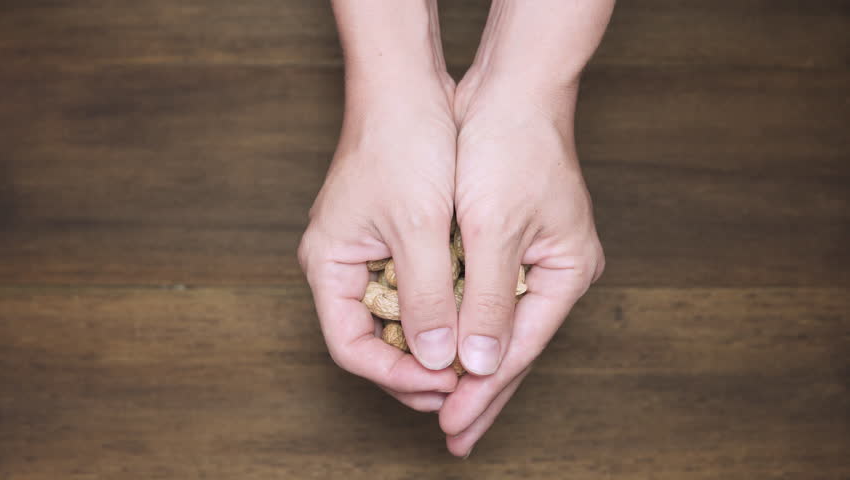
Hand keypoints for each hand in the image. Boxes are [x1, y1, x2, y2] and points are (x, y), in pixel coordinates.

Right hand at [298, 72, 462, 410]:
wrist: (409, 86)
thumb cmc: (403, 142)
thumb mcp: (418, 225)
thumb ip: (428, 297)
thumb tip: (439, 361)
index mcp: (328, 266)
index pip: (352, 348)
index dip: (398, 374)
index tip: (446, 382)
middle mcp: (342, 267)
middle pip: (373, 340)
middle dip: (417, 367)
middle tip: (464, 382)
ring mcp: (367, 255)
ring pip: (396, 321)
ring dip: (432, 344)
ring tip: (472, 359)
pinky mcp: (394, 242)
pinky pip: (414, 293)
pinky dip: (441, 312)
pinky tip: (472, 320)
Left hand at [439, 75, 604, 454]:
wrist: (510, 89)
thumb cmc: (508, 147)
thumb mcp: (494, 226)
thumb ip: (485, 299)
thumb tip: (480, 366)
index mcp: (565, 272)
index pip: (517, 348)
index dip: (482, 389)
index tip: (450, 424)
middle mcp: (556, 273)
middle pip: (514, 348)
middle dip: (481, 393)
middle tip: (455, 440)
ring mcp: (536, 259)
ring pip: (499, 328)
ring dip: (472, 367)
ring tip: (450, 411)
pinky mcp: (511, 244)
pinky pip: (487, 301)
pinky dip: (466, 329)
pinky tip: (448, 352)